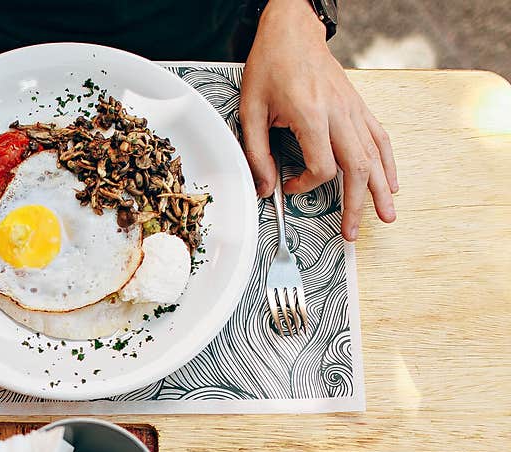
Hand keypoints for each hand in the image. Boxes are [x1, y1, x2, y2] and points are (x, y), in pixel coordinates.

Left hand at [240, 0, 397, 240]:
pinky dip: (386, 163)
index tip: (288, 187)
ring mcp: (353, 110)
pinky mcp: (358, 106)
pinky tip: (389, 183)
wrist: (292, 31)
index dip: (305, 185)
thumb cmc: (270, 66)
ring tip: (386, 216)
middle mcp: (339, 114)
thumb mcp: (250, 111)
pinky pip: (379, 138)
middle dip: (357, 204)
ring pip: (374, 155)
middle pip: (357, 167)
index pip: (322, 166)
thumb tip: (265, 187)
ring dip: (380, 189)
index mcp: (312, 115)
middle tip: (352, 232)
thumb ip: (256, 153)